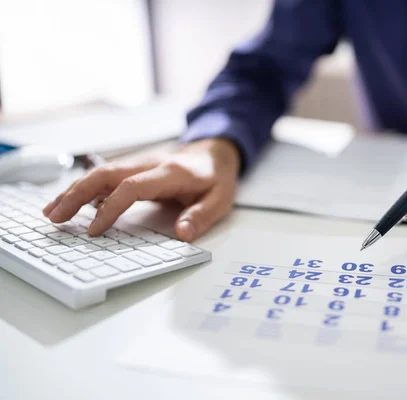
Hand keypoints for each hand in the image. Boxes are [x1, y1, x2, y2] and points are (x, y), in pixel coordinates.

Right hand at [43, 138, 240, 241]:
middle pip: (105, 174)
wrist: (216, 152)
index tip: (94, 230)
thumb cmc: (216, 177)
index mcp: (169, 173)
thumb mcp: (220, 199)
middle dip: (76, 194)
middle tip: (54, 217)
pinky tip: (71, 205)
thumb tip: (182, 234)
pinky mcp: (134, 168)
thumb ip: (201, 216)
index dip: (110, 208)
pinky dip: (85, 189)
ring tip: (51, 212)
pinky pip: (105, 177)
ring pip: (100, 173)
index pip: (131, 188)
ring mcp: (139, 163)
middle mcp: (148, 164)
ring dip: (74, 191)